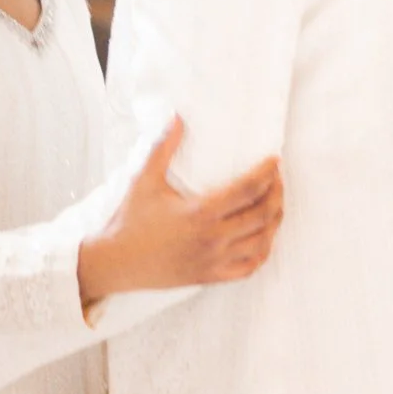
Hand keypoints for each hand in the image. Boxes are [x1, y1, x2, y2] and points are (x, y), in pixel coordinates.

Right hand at [77, 118, 283, 308]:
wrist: (115, 263)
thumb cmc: (129, 220)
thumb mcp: (143, 179)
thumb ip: (163, 147)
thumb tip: (176, 117)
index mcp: (200, 212)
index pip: (248, 189)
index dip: (267, 173)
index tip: (275, 160)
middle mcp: (213, 238)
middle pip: (263, 214)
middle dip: (277, 193)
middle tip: (278, 179)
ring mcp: (214, 260)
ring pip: (261, 242)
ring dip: (274, 222)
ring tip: (275, 204)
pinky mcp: (210, 276)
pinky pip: (248, 268)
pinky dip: (262, 252)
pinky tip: (263, 239)